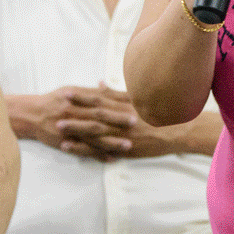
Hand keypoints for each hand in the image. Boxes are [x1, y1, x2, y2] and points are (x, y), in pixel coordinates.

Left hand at [58, 83, 183, 159]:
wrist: (178, 131)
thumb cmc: (158, 113)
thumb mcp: (137, 100)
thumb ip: (116, 92)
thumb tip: (99, 83)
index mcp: (124, 106)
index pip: (100, 99)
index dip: (82, 96)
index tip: (66, 92)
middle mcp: (122, 120)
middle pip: (94, 115)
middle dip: (74, 112)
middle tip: (55, 110)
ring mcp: (122, 135)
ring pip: (95, 132)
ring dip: (76, 130)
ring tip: (58, 128)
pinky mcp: (124, 149)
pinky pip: (100, 149)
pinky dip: (84, 148)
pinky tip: (70, 148)